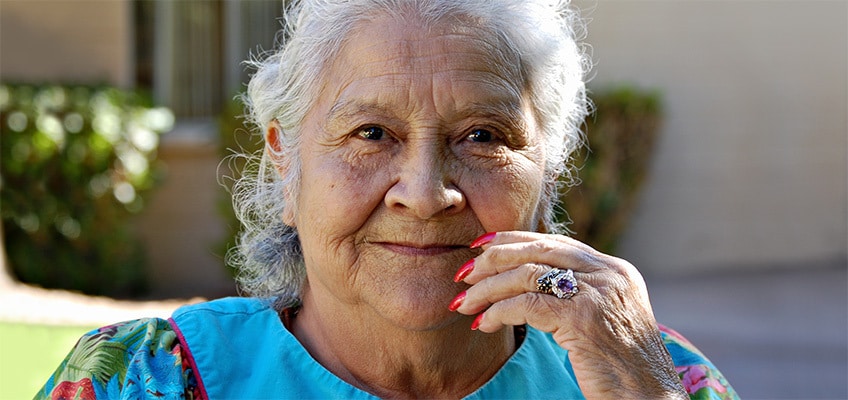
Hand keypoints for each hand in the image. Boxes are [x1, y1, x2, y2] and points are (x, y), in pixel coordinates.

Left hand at [450, 231, 686, 398]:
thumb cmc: (621, 368)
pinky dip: (499, 312)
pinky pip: (526, 305)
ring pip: (526, 275)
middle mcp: (608, 273)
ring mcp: (598, 293)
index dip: (512, 240)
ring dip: (488, 289)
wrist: (650, 398)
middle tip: (463, 275)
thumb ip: (577, 292)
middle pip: (537, 249)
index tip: (480, 248)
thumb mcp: (604, 317)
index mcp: (614, 269)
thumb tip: (526, 279)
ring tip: (465, 303)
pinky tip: (485, 323)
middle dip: (493, 259)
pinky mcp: (584, 318)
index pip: (554, 242)